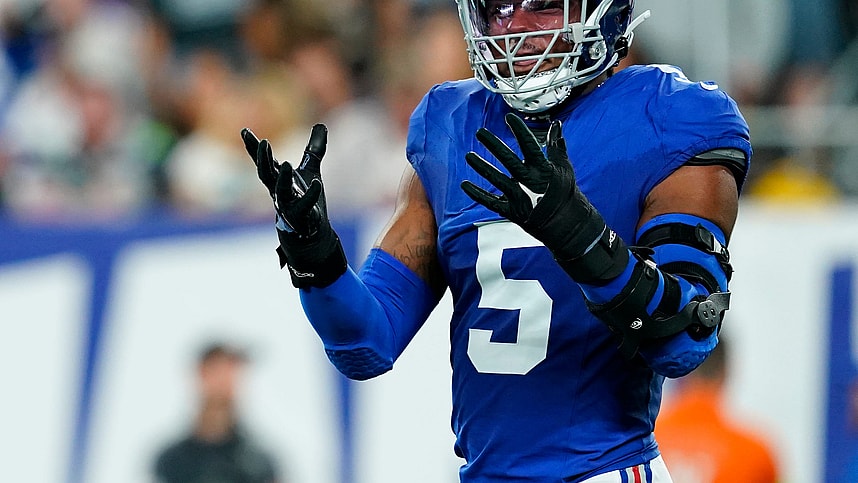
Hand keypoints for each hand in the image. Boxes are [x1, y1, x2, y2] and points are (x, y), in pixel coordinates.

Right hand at [240, 125, 346, 287]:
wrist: (311, 234)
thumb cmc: (306, 202)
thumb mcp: (311, 170)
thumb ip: (314, 149)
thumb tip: (321, 125)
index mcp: (277, 181)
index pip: (263, 162)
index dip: (254, 148)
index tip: (244, 131)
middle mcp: (278, 193)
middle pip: (265, 175)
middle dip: (263, 159)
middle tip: (264, 142)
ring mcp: (287, 207)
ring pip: (281, 192)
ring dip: (283, 179)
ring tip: (289, 164)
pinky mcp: (301, 218)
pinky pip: (304, 206)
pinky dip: (309, 195)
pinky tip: (315, 184)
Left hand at [461, 113, 626, 282]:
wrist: (565, 223)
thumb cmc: (564, 192)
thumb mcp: (564, 167)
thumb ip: (557, 145)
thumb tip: (557, 123)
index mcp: (543, 169)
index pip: (530, 145)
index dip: (520, 130)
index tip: (509, 117)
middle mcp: (529, 182)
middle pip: (508, 160)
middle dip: (493, 145)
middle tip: (480, 132)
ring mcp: (519, 197)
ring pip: (496, 179)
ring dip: (481, 167)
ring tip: (469, 155)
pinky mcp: (512, 211)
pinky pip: (491, 202)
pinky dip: (477, 194)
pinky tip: (465, 184)